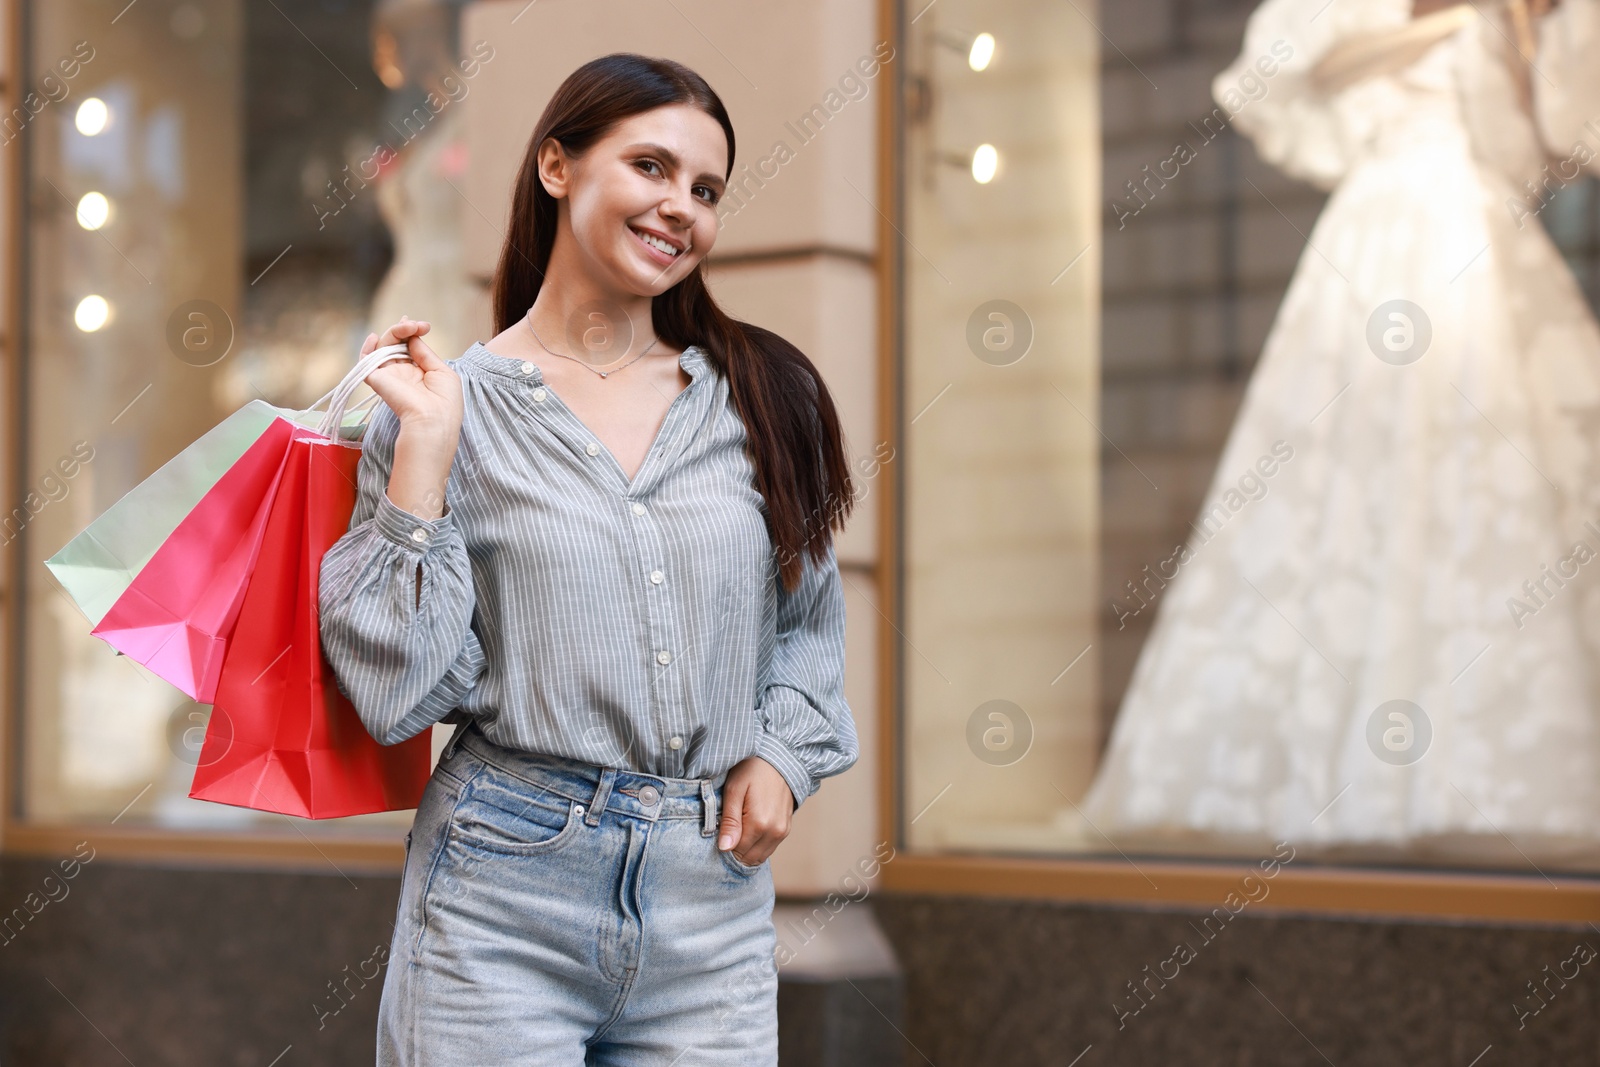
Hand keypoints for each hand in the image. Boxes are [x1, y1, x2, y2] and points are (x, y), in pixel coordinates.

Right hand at [361, 316, 461, 436]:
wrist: (433, 419)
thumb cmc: (445, 401)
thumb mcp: (442, 372)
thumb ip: (425, 353)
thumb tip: (413, 337)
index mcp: (419, 374)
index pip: (410, 348)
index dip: (412, 334)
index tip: (423, 326)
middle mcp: (402, 374)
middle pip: (396, 344)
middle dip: (405, 330)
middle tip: (418, 325)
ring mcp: (389, 376)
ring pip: (383, 347)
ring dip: (394, 333)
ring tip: (408, 327)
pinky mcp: (376, 379)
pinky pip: (365, 361)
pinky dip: (367, 347)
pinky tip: (374, 337)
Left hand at [717, 756, 795, 865]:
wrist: (780, 759)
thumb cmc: (753, 770)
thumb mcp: (734, 790)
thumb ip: (730, 821)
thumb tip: (724, 848)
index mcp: (759, 824)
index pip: (736, 852)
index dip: (724, 845)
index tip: (719, 830)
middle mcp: (774, 832)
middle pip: (748, 858)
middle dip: (735, 850)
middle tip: (727, 830)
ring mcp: (782, 832)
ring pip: (759, 856)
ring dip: (746, 849)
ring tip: (738, 828)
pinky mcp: (786, 830)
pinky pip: (768, 848)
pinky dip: (757, 845)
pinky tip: (749, 829)